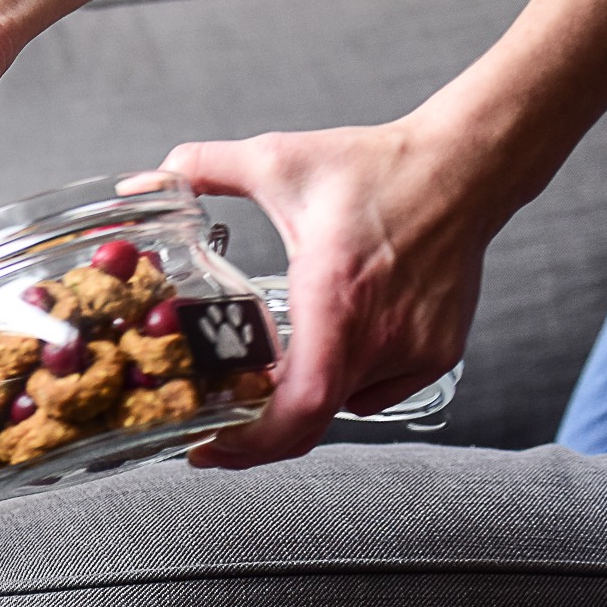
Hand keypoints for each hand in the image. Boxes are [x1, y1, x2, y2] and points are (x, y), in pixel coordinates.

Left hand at [162, 110, 512, 467]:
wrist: (465, 167)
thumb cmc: (378, 167)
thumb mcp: (279, 160)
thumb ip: (202, 168)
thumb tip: (141, 182)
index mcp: (337, 297)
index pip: (301, 404)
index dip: (251, 441)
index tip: (206, 445)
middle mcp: (380, 334)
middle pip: (310, 422)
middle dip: (255, 437)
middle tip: (215, 433)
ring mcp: (415, 351)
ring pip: (339, 405)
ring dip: (300, 400)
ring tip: (265, 380)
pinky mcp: (438, 355)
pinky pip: (373, 392)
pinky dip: (341, 385)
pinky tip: (325, 353)